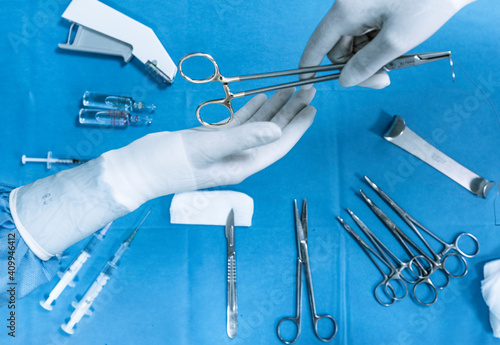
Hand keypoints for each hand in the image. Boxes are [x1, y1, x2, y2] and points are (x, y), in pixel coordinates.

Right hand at [12, 88, 315, 258]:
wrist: (137, 169)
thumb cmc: (168, 163)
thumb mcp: (207, 147)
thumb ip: (243, 138)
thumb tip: (276, 131)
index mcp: (241, 164)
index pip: (277, 145)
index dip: (296, 127)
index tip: (311, 108)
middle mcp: (237, 158)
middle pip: (270, 133)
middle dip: (289, 113)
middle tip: (306, 91)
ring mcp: (224, 150)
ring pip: (256, 126)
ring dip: (272, 108)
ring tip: (288, 90)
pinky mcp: (211, 141)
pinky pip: (238, 124)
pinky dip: (250, 111)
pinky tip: (260, 99)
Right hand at [300, 0, 474, 88]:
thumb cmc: (429, 0)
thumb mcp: (396, 41)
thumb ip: (366, 65)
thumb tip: (345, 81)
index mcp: (347, 10)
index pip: (317, 44)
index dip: (310, 67)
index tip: (305, 85)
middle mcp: (349, 6)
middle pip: (339, 48)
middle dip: (357, 67)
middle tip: (383, 79)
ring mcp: (362, 6)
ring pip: (353, 44)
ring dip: (369, 59)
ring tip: (395, 63)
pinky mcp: (374, 7)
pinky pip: (365, 35)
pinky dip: (377, 47)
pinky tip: (394, 50)